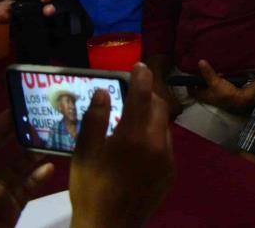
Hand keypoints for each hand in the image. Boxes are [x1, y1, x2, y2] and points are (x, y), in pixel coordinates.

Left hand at [0, 111, 54, 227]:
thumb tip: (12, 181)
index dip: (0, 126)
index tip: (19, 108)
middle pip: (6, 153)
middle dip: (24, 138)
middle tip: (45, 122)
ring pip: (21, 169)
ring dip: (36, 156)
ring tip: (54, 141)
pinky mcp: (12, 209)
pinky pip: (28, 188)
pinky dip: (39, 177)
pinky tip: (50, 168)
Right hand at [69, 62, 173, 227]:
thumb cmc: (90, 190)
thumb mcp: (84, 154)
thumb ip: (96, 120)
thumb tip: (105, 91)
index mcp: (133, 137)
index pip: (142, 96)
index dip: (142, 77)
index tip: (140, 65)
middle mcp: (156, 144)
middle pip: (159, 107)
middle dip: (149, 95)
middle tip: (134, 92)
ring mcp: (167, 159)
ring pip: (163, 126)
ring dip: (152, 117)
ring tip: (133, 120)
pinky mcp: (171, 172)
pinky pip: (166, 145)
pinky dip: (155, 137)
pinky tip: (138, 147)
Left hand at [191, 60, 254, 115]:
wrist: (244, 99)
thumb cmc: (227, 94)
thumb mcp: (215, 83)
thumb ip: (208, 73)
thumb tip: (200, 61)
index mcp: (204, 96)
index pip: (192, 91)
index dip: (189, 84)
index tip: (187, 74)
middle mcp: (210, 95)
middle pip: (202, 86)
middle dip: (201, 78)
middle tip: (200, 66)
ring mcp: (219, 92)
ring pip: (211, 83)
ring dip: (211, 76)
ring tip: (210, 64)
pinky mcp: (227, 88)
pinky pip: (221, 80)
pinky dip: (220, 75)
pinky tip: (222, 67)